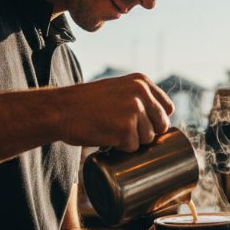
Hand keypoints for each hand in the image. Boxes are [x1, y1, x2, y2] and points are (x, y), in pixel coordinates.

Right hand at [56, 73, 174, 151]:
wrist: (61, 109)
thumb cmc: (86, 102)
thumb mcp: (117, 88)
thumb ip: (137, 97)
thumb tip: (161, 123)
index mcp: (142, 81)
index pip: (167, 108)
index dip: (157, 120)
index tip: (144, 125)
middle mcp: (141, 93)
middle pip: (160, 125)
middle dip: (146, 132)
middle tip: (124, 131)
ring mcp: (134, 111)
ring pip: (147, 138)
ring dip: (131, 141)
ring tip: (111, 131)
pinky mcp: (125, 130)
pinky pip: (132, 148)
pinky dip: (120, 148)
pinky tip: (106, 137)